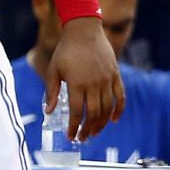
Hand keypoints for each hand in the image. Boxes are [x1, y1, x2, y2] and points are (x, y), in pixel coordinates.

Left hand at [49, 17, 124, 139]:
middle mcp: (94, 83)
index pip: (77, 112)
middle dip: (88, 129)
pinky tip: (113, 120)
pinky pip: (120, 96)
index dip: (74, 127)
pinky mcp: (115, 75)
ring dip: (101, 123)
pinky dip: (118, 110)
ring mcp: (106, 79)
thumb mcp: (53, 70)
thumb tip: (49, 111)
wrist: (84, 31)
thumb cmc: (66, 51)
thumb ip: (52, 91)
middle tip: (83, 138)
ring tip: (94, 132)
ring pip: (107, 108)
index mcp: (76, 83)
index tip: (71, 136)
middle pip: (94, 114)